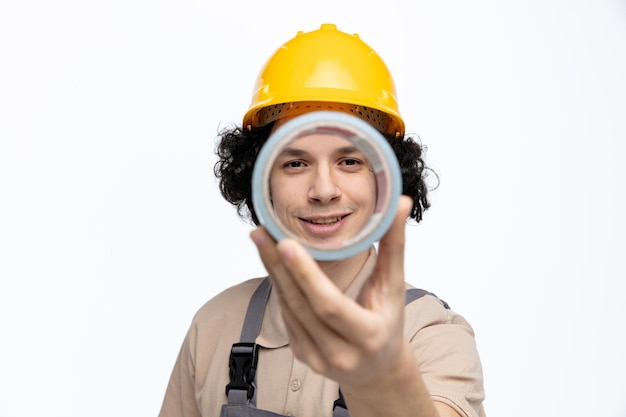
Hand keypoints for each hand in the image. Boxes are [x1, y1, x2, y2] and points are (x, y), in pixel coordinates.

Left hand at [250, 196, 412, 388]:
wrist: (378, 370)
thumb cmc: (388, 321)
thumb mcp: (394, 287)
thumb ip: (394, 246)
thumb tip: (400, 202)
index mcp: (367, 336)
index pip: (329, 305)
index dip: (307, 276)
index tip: (287, 244)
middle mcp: (339, 354)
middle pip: (300, 305)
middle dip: (278, 266)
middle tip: (262, 231)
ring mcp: (317, 358)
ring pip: (287, 308)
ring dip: (272, 271)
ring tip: (261, 238)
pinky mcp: (302, 355)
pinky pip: (286, 315)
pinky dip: (278, 286)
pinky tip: (271, 262)